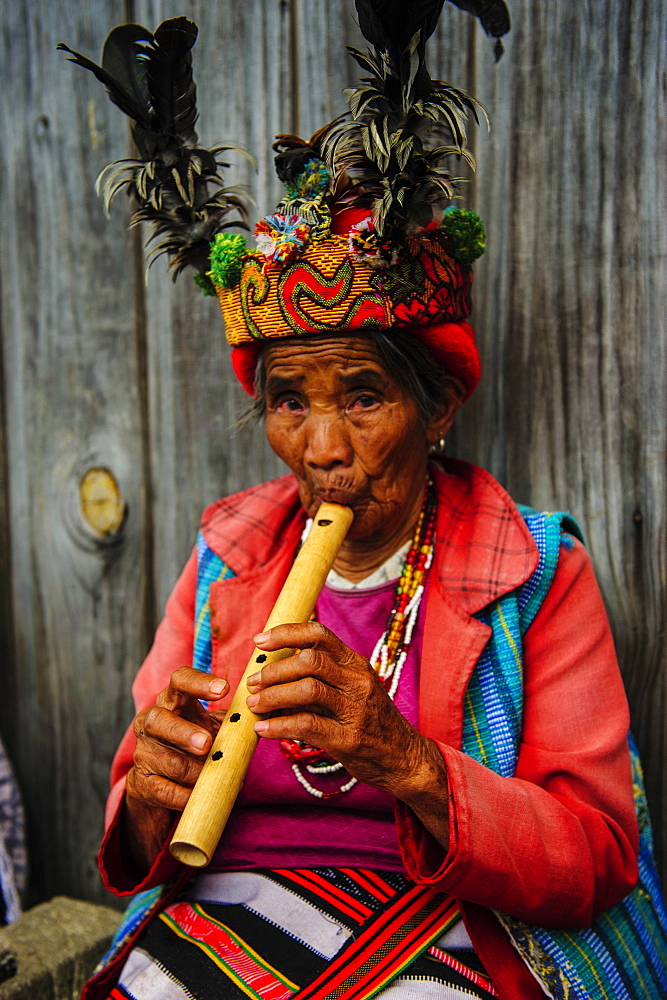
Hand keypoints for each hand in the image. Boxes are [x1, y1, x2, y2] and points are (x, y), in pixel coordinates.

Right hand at [122, 667, 227, 871]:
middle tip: (207, 743)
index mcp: (172, 702)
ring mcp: (144, 753)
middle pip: (160, 720)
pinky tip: (199, 794)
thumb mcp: (215, 728)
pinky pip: (164, 790)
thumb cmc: (196, 749)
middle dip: (184, 732)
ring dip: (195, 771)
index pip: (180, 680)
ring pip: (167, 761)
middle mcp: (151, 722)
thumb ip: (237, 719)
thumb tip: (269, 710)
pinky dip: (185, 795)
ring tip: (215, 775)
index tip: (225, 689)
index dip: (199, 682)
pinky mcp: (141, 783)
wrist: (163, 786)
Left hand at [246, 623, 432, 799]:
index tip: (259, 642)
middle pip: (309, 660)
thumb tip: (271, 675)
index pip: (319, 634)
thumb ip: (320, 679)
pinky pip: (307, 725)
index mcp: (356, 664)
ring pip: (307, 689)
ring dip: (273, 696)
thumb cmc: (371, 722)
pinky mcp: (349, 739)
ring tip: (254, 705)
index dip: (286, 633)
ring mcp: (355, 710)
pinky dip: (278, 725)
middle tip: (252, 682)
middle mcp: (357, 681)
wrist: (404, 758)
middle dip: (274, 669)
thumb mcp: (353, 690)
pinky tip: (263, 730)